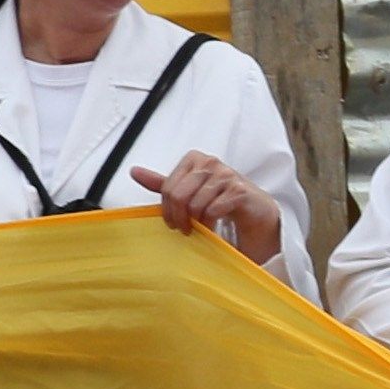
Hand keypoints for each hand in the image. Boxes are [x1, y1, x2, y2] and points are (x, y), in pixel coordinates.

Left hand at [128, 154, 282, 263]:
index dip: (166, 209)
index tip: (172, 222)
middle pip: (179, 195)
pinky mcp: (240, 190)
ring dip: (197, 223)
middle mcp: (211, 162)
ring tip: (201, 228)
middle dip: (179, 218)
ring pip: (196, 205)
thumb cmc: (221, 200)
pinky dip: (211, 224)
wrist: (256, 211)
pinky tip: (214, 227)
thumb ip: (163, 183)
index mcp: (195, 158)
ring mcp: (227, 175)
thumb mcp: (189, 190)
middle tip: (184, 230)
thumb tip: (134, 171)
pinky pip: (214, 210)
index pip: (168, 187)